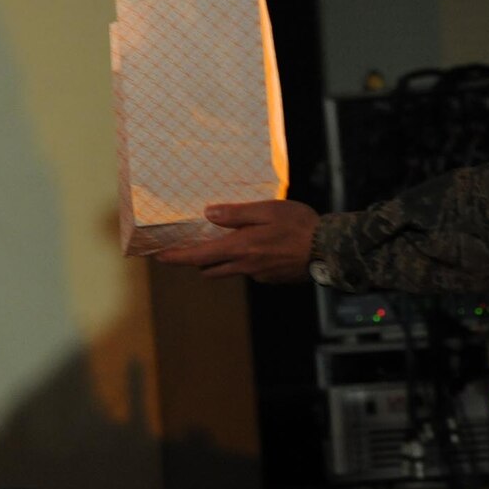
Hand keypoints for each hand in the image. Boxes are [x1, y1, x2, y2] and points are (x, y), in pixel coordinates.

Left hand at [157, 198, 318, 282]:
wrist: (329, 250)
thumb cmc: (299, 226)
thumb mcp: (267, 210)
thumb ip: (237, 214)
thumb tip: (209, 214)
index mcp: (240, 249)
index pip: (198, 257)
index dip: (176, 257)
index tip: (159, 256)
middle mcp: (245, 266)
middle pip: (209, 269)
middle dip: (196, 261)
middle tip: (189, 248)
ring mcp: (258, 275)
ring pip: (229, 271)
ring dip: (220, 262)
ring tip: (224, 244)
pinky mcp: (271, 279)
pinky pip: (250, 271)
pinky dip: (246, 261)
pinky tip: (259, 247)